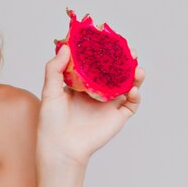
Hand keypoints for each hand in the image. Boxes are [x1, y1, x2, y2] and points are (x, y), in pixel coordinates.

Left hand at [36, 44, 144, 166]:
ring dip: (135, 75)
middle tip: (129, 49)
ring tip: (137, 66)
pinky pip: (131, 104)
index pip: (96, 64)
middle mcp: (97, 93)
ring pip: (127, 85)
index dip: (103, 53)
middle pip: (115, 73)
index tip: (108, 39)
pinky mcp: (117, 117)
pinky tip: (132, 88)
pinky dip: (135, 95)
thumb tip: (66, 47)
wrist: (60, 146)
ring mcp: (108, 105)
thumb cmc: (51, 121)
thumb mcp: (50, 91)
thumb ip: (55, 68)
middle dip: (124, 61)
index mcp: (82, 85)